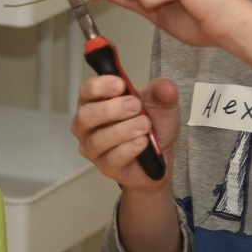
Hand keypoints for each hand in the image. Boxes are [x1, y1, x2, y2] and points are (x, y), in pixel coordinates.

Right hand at [71, 74, 178, 193]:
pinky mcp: (105, 166)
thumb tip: (165, 88)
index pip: (86, 90)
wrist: (163, 155)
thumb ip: (163, 91)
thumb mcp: (162, 102)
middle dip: (112, 109)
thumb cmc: (153, 125)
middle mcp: (88, 124)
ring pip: (98, 139)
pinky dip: (129, 149)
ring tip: (145, 125)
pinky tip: (143, 142)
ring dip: (124, 130)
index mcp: (96, 101)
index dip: (100, 86)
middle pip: (86, 115)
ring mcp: (93, 146)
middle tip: (136, 106)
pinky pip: (112, 158)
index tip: (121, 85)